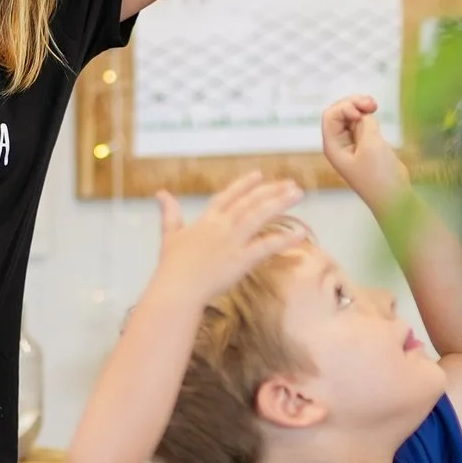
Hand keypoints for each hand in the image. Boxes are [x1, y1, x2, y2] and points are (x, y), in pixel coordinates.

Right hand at [149, 174, 305, 304]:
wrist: (176, 288)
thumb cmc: (171, 266)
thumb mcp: (169, 234)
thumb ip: (169, 213)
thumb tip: (161, 193)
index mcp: (206, 220)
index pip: (228, 196)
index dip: (245, 185)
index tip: (260, 175)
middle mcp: (221, 226)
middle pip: (250, 202)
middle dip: (271, 191)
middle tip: (291, 184)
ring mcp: (232, 241)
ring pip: (260, 216)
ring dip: (280, 203)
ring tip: (298, 194)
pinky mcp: (241, 260)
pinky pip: (267, 246)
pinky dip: (284, 239)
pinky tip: (300, 232)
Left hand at [318, 94, 403, 211]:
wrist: (394, 197)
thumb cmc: (379, 175)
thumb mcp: (371, 145)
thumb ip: (365, 124)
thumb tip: (364, 113)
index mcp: (333, 146)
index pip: (330, 116)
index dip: (344, 107)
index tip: (361, 113)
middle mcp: (339, 143)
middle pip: (339, 113)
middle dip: (353, 104)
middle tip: (372, 104)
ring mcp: (353, 144)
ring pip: (351, 116)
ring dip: (360, 107)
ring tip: (374, 105)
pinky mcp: (366, 144)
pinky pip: (362, 123)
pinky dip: (367, 115)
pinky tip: (375, 111)